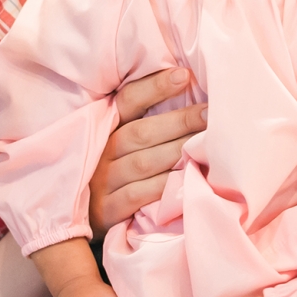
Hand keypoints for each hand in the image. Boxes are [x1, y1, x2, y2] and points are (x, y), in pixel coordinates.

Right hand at [89, 68, 206, 232]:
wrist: (85, 219)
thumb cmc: (115, 173)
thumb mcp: (119, 144)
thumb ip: (145, 123)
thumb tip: (187, 87)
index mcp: (104, 128)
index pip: (127, 101)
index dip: (154, 87)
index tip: (184, 76)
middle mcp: (100, 152)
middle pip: (140, 132)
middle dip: (180, 121)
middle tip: (211, 114)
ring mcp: (102, 182)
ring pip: (143, 163)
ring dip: (177, 152)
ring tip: (208, 146)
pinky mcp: (107, 211)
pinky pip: (138, 195)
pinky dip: (164, 187)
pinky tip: (187, 180)